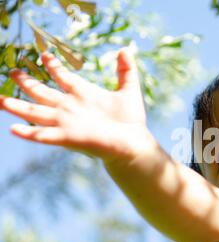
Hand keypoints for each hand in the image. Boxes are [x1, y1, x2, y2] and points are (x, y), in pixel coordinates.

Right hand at [0, 48, 152, 163]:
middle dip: (27, 82)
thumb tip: (125, 49)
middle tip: (12, 71)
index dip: (54, 66)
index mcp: (83, 94)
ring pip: (36, 111)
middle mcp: (70, 107)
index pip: (63, 77)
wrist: (133, 143)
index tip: (45, 55)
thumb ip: (126, 71)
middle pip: (43, 92)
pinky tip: (13, 128)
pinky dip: (28, 132)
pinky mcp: (67, 137)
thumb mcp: (129, 91)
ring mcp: (66, 122)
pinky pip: (43, 135)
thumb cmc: (131, 121)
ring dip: (17, 105)